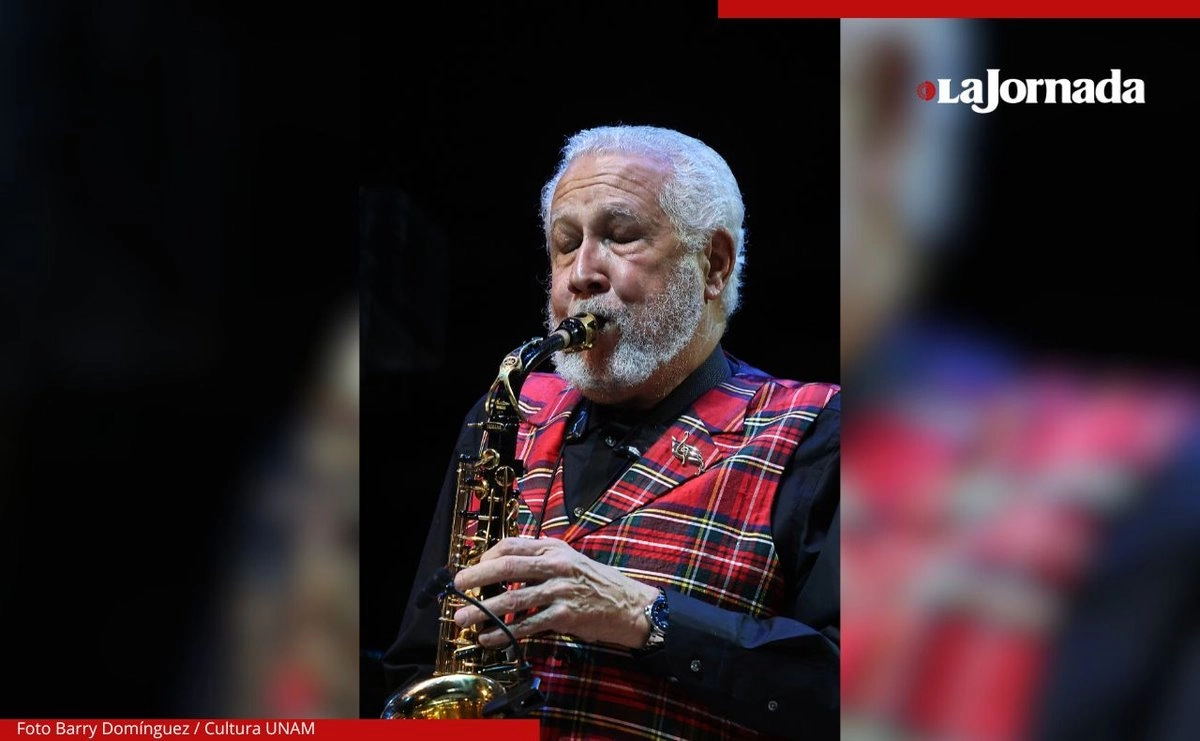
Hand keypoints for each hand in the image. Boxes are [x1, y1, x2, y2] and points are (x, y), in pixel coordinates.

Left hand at [452, 536, 660, 649]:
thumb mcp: (570, 561)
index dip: (487, 557)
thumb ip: (541, 562)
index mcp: (554, 548)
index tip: (474, 569)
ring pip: (513, 599)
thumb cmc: (598, 584)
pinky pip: (527, 625)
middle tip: (457, 586)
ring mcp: (560, 590)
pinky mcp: (565, 615)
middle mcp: (556, 565)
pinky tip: (489, 637)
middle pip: (507, 568)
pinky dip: (504, 633)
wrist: (632, 606)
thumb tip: (505, 570)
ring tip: (463, 618)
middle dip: (476, 578)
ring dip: (483, 610)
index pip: (512, 545)